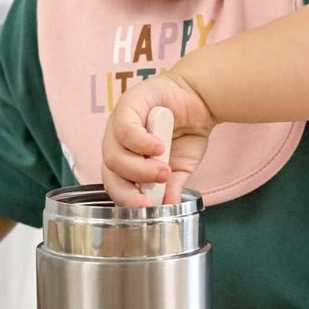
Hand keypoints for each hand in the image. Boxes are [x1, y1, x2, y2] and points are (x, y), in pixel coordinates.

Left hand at [101, 73, 214, 205]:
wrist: (199, 99)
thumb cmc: (186, 132)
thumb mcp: (181, 166)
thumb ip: (171, 186)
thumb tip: (168, 208)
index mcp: (126, 160)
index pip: (115, 184)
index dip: (127, 200)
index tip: (147, 210)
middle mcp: (116, 143)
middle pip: (109, 173)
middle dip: (129, 191)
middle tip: (152, 197)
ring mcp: (118, 124)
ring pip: (113, 155)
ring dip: (140, 169)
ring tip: (164, 169)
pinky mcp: (127, 105)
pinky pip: (125, 130)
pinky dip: (141, 143)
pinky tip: (159, 146)